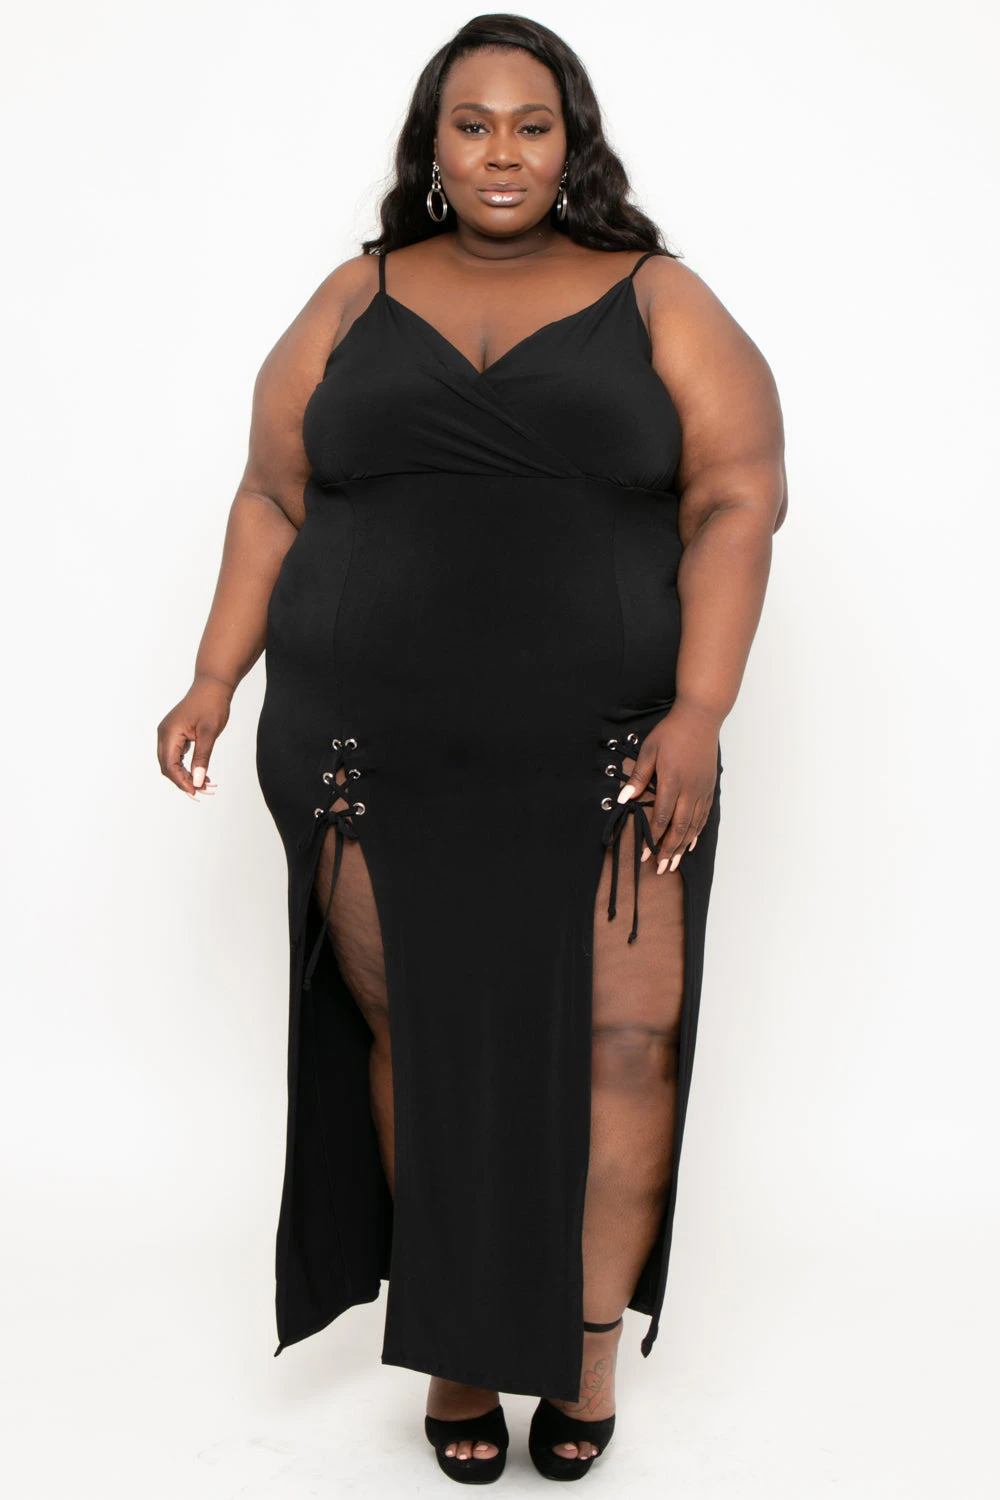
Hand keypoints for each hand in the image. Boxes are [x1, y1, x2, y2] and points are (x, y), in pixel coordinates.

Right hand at [156, 673, 231, 799]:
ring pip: (172, 762)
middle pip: (168, 767)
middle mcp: (164, 734)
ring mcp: (168, 733)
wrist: (213, 685)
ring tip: (207, 785)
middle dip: (184, 781)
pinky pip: (177, 755)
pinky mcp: (176, 733)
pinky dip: (188, 766)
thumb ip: (202, 758)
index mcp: (168, 733)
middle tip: (204, 791)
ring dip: (187, 775)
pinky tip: (202, 773)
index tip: (196, 792)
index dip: (181, 782)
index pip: (169, 765)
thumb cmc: (211, 705)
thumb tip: (197, 781)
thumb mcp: (209, 733)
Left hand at [616, 701, 721, 873]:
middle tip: (660, 868)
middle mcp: (689, 790)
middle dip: (668, 850)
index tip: (644, 853)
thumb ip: (638, 777)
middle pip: (679, 827)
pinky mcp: (709, 788)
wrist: (700, 719)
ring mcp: (701, 790)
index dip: (653, 838)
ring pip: (693, 826)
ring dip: (682, 847)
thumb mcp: (649, 750)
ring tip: (673, 864)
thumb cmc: (672, 733)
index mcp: (671, 781)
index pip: (661, 817)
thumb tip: (624, 799)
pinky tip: (690, 844)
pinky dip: (697, 833)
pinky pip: (704, 816)